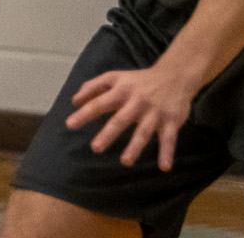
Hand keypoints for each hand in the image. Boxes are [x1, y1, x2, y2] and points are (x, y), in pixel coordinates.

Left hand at [65, 58, 200, 171]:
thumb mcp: (116, 77)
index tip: (70, 124)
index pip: (99, 102)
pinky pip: (169, 139)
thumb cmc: (138, 80)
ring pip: (143, 131)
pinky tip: (164, 167)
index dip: (84, 113)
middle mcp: (136, 101)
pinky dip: (167, 153)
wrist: (173, 75)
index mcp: (121, 90)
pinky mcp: (171, 121)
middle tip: (95, 147)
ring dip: (134, 147)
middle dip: (108, 133)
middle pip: (120, 119)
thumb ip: (94, 87)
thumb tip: (75, 100)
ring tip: (125, 161)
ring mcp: (154, 112)